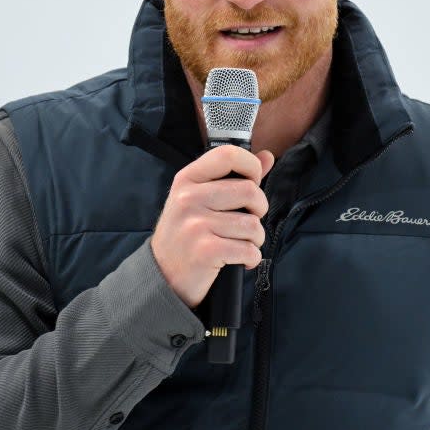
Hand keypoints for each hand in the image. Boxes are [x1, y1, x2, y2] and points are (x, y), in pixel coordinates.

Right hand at [150, 144, 274, 308]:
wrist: (162, 275)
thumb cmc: (185, 234)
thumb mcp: (199, 199)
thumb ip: (233, 176)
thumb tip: (267, 156)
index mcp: (187, 180)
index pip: (228, 155)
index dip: (251, 167)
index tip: (252, 184)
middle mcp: (188, 199)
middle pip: (250, 191)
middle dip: (259, 210)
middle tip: (247, 221)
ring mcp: (195, 225)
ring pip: (253, 224)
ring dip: (255, 239)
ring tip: (240, 243)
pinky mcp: (205, 251)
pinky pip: (249, 250)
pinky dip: (252, 258)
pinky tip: (241, 259)